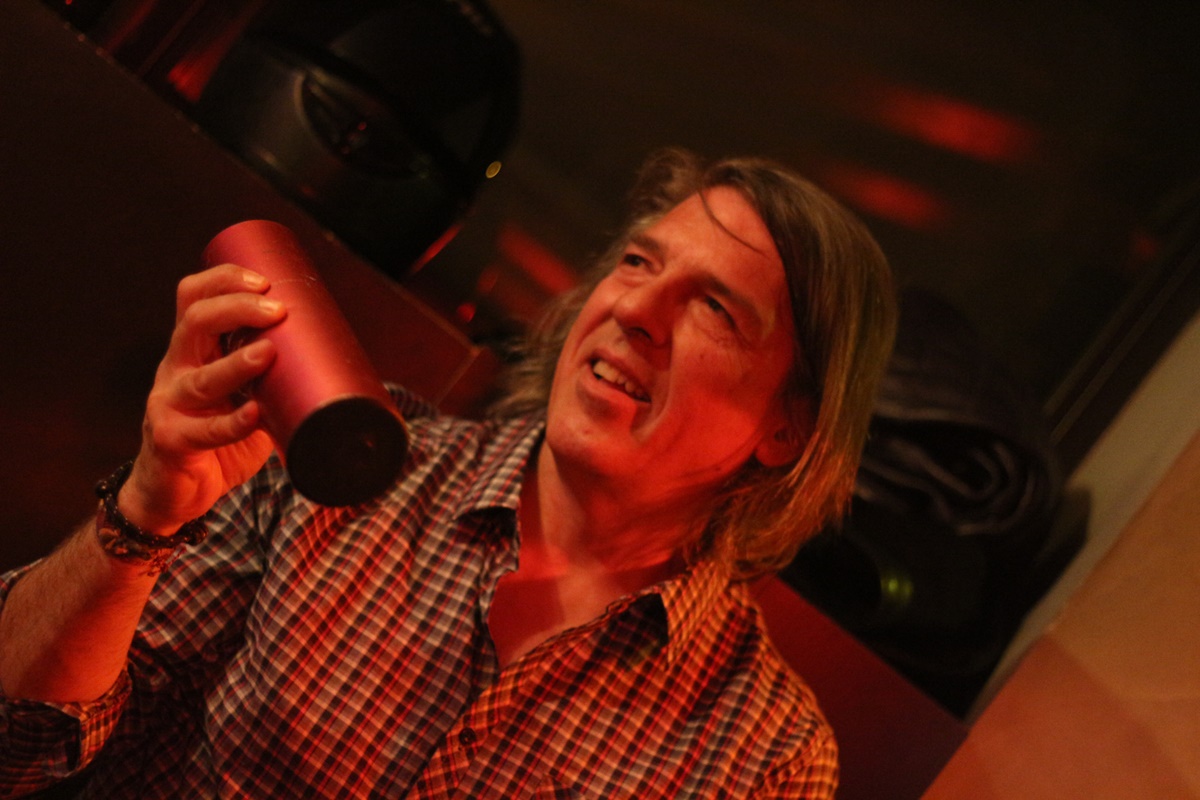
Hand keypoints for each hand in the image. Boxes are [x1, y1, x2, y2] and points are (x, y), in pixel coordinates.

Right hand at [119, 264, 287, 532]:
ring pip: (200, 377)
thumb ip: (276, 379)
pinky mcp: (172, 441)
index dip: (223, 280)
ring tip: (267, 353)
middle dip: (236, 309)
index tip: (265, 281)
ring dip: (236, 363)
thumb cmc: (217, 436)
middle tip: (276, 311)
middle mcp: (176, 368)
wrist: (176, 492)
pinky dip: (232, 423)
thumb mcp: (246, 395)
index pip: (194, 298)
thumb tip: (340, 364)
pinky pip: (203, 430)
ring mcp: (170, 404)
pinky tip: (254, 415)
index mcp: (193, 349)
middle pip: (195, 323)